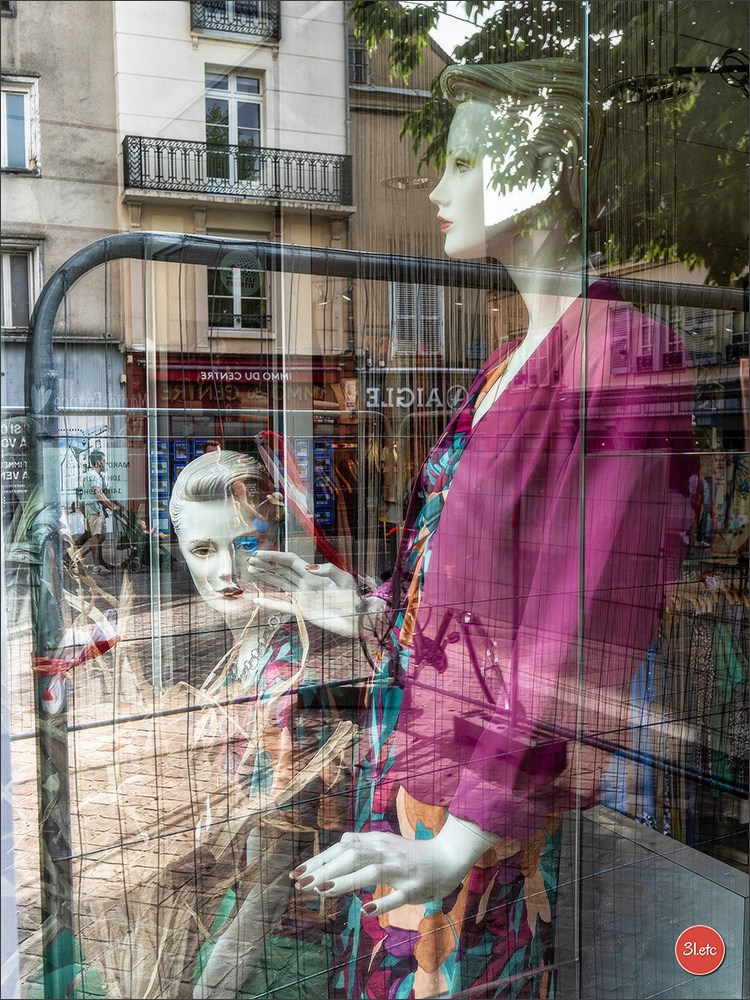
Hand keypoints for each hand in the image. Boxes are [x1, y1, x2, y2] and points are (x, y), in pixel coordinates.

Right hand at [246, 552, 363, 636]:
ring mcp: (302, 597)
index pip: (289, 561)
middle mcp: (304, 583)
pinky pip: (283, 606)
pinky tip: (257, 600)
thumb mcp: (345, 580)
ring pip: (279, 584)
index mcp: (313, 573)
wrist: (357, 619)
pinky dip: (270, 603)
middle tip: (249, 560)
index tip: (259, 554)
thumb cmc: (353, 599)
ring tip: (250, 571)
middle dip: (265, 565)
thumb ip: (329, 570)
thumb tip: (309, 567)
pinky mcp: (302, 611)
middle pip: (280, 571)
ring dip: (265, 578)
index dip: (274, 556)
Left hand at [290, 815, 498, 915]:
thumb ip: (361, 849)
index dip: (319, 859)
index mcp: (375, 841)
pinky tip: (366, 910)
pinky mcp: (413, 888)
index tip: (297, 872)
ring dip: (345, 881)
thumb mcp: (383, 846)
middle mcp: (384, 852)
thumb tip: (334, 853)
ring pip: (369, 873)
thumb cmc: (409, 855)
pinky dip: (381, 902)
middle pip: (350, 856)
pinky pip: (396, 895)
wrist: (446, 858)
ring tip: (322, 890)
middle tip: (300, 883)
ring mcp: (399, 869)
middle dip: (324, 869)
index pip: (342, 848)